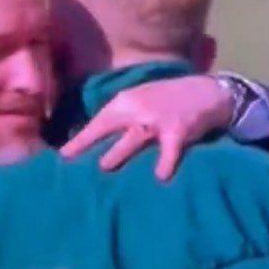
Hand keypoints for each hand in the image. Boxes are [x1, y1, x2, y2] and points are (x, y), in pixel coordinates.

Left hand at [60, 76, 232, 179]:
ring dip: (118, 152)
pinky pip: (170, 149)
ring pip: (134, 137)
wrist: (207, 92)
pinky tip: (160, 177)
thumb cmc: (169, 100)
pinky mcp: (179, 130)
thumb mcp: (141, 100)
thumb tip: (93, 141)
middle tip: (70, 162)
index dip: (79, 140)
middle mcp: (138, 107)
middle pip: (108, 126)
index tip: (61, 157)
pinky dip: (165, 162)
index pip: (97, 122)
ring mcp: (158, 119)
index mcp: (125, 101)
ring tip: (104, 166)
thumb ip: (120, 118)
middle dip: (88, 143)